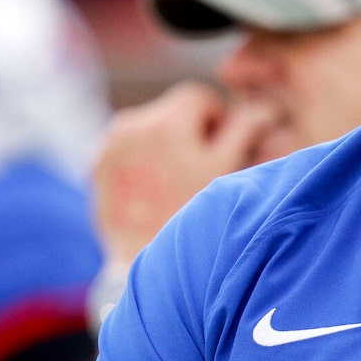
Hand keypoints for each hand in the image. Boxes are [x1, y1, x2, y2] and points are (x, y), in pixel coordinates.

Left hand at [91, 83, 281, 262]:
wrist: (148, 262)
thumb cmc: (195, 214)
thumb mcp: (229, 170)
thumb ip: (246, 129)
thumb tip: (263, 108)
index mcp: (168, 121)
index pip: (199, 97)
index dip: (215, 121)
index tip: (217, 150)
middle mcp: (133, 124)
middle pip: (170, 109)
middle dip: (187, 130)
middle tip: (197, 168)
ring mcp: (110, 145)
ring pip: (146, 126)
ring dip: (163, 142)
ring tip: (172, 179)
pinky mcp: (97, 164)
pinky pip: (124, 146)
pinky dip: (139, 157)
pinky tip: (152, 186)